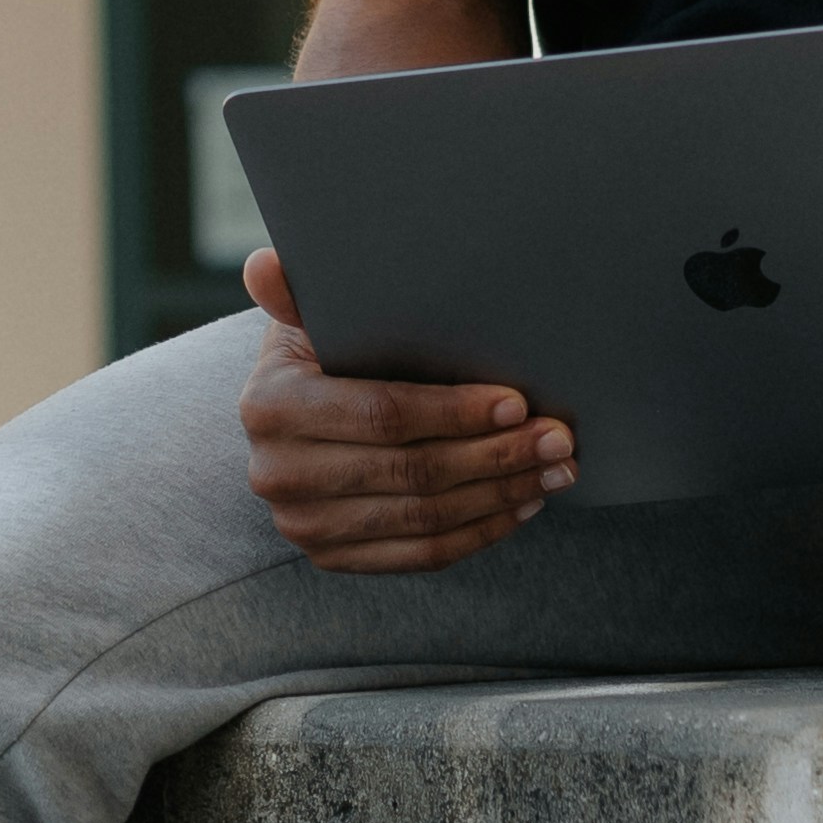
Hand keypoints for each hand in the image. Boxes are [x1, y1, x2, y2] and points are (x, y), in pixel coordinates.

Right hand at [237, 248, 574, 567]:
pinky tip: (521, 503)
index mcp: (271, 406)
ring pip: (424, 519)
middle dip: (496, 456)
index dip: (454, 412)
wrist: (294, 422)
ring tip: (554, 470)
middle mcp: (277, 474)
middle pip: (411, 473)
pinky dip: (480, 532)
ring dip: (501, 495)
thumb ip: (295, 292)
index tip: (517, 403)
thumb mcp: (309, 317)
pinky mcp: (330, 558)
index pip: (382, 414)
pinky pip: (420, 556)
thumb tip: (264, 264)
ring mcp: (303, 525)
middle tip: (558, 438)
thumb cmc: (320, 355)